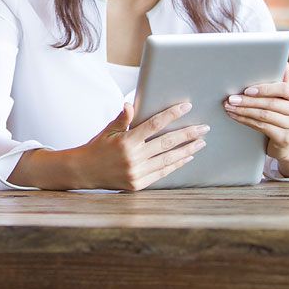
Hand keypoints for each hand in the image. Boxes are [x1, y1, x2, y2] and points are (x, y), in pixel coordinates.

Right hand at [76, 100, 208, 191]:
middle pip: (167, 143)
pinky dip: (176, 165)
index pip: (154, 124)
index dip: (172, 114)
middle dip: (188, 134)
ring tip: (201, 142)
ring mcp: (137, 173)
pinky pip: (162, 173)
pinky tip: (187, 157)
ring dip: (187, 150)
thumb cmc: (97, 147)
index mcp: (126, 141)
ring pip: (168, 159)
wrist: (83, 172)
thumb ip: (121, 119)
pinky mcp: (138, 184)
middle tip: (204, 128)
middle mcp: (133, 158)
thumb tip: (129, 104)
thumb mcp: (107, 131)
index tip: (187, 106)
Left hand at [223, 65, 288, 161]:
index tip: (247, 90)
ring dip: (243, 110)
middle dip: (248, 100)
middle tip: (231, 98)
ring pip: (264, 115)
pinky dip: (246, 120)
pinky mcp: (285, 139)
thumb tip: (283, 64)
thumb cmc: (283, 116)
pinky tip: (235, 116)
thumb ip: (283, 83)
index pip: (284, 89)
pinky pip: (261, 127)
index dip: (264, 89)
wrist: (287, 143)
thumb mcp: (285, 100)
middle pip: (271, 103)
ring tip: (229, 106)